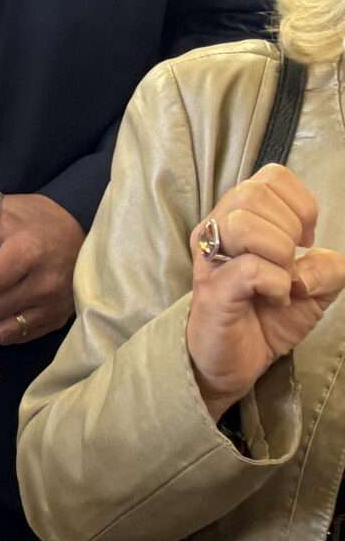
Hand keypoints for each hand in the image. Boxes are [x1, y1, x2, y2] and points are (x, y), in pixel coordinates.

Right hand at [186, 163, 344, 417]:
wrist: (234, 363)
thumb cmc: (265, 318)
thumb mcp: (315, 290)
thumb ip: (329, 267)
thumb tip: (313, 260)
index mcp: (240, 218)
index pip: (271, 177)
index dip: (300, 204)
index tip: (303, 238)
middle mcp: (218, 229)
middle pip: (254, 193)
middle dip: (288, 228)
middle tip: (288, 261)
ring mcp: (211, 258)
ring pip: (246, 223)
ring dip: (279, 253)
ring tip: (280, 279)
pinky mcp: (213, 289)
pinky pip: (252, 268)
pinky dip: (277, 284)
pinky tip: (274, 297)